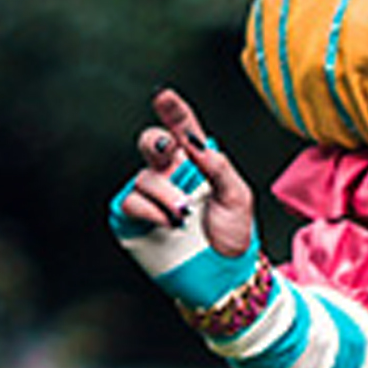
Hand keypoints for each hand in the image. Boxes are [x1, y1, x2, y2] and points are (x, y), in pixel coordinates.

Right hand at [112, 85, 255, 263]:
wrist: (224, 272)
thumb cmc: (233, 233)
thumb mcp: (238, 196)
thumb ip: (219, 166)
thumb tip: (197, 144)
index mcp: (195, 163)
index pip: (183, 130)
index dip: (173, 112)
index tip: (163, 94)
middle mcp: (169, 175)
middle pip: (150, 143)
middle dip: (154, 142)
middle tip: (166, 150)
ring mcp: (150, 196)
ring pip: (144, 178)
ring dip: (164, 194)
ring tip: (184, 214)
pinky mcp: (134, 219)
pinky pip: (130, 203)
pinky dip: (149, 211)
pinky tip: (168, 223)